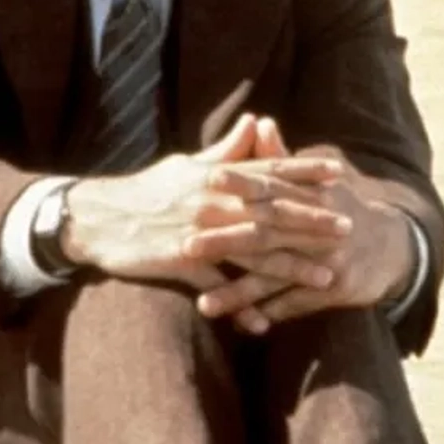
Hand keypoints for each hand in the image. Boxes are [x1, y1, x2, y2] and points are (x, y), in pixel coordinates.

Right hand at [60, 116, 350, 295]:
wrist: (96, 217)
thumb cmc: (145, 190)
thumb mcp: (186, 164)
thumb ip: (227, 150)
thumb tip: (255, 121)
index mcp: (216, 177)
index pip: (269, 171)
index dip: (305, 171)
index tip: (338, 174)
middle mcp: (213, 202)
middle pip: (272, 212)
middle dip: (312, 221)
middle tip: (348, 227)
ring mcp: (200, 234)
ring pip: (255, 251)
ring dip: (292, 266)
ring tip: (326, 277)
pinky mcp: (182, 264)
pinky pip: (219, 288)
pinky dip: (241, 306)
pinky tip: (266, 323)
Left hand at [191, 131, 417, 333]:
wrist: (394, 246)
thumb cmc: (344, 207)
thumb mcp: (320, 180)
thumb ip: (283, 158)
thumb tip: (259, 122)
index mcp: (313, 194)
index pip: (272, 184)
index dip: (242, 180)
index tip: (207, 177)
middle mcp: (319, 226)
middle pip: (267, 233)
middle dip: (226, 241)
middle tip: (186, 245)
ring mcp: (328, 259)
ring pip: (276, 277)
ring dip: (239, 292)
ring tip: (203, 304)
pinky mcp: (336, 289)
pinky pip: (296, 304)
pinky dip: (269, 314)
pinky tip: (240, 323)